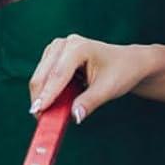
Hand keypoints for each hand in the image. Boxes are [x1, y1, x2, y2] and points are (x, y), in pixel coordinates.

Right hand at [29, 36, 154, 122]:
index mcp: (79, 47)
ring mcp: (57, 49)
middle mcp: (64, 44)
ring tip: (46, 114)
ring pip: (40, 77)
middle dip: (40, 98)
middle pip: (43, 75)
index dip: (47, 95)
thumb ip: (89, 102)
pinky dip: (45, 92)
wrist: (128, 63)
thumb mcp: (108, 89)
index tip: (37, 112)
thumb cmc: (121, 72)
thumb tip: (75, 116)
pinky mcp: (53, 57)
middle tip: (40, 119)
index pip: (58, 74)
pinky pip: (43, 77)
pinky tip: (51, 104)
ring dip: (41, 96)